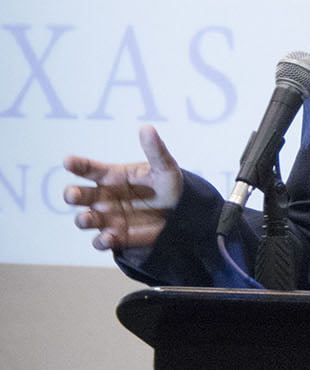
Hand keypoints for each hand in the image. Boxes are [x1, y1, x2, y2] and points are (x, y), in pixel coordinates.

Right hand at [63, 125, 182, 252]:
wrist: (181, 213)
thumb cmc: (168, 186)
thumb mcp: (165, 167)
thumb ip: (155, 150)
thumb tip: (146, 128)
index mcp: (111, 176)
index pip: (88, 168)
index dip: (76, 164)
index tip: (68, 161)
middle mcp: (103, 197)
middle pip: (79, 195)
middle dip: (72, 195)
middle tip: (72, 194)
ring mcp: (107, 218)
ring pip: (86, 219)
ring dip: (84, 219)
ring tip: (87, 218)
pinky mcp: (116, 237)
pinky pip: (102, 241)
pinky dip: (102, 241)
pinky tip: (108, 237)